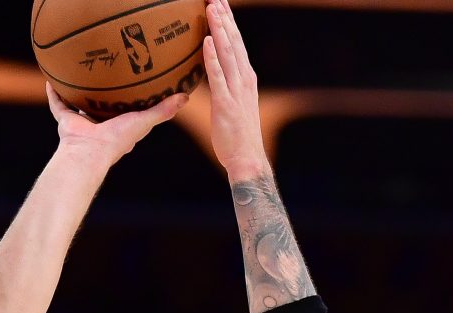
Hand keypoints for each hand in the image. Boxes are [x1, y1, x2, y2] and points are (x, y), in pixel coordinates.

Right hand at [47, 84, 187, 163]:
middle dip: (103, 94)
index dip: (129, 99)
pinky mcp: (66, 121)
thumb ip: (162, 110)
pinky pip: (58, 105)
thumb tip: (185, 96)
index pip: (125, 111)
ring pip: (78, 105)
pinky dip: (53, 94)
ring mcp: (81, 123)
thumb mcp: (144, 121)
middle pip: (100, 106)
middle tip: (106, 72)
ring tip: (78, 72)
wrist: (89, 152)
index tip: (133, 84)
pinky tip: (52, 79)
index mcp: (118, 127)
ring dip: (77, 92)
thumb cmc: (117, 140)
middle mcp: (98, 125)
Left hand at [202, 0, 270, 180]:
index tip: (220, 4)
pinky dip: (212, 57)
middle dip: (224, 17)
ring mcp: (236, 89)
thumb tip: (211, 73)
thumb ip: (224, 85)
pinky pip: (218, 76)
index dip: (228, 22)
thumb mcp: (232, 103)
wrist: (247, 158)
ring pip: (227, 53)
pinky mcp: (226, 103)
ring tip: (210, 9)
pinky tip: (205, 41)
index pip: (236, 43)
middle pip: (233, 41)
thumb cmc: (236, 134)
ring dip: (219, 29)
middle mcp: (244, 78)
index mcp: (245, 77)